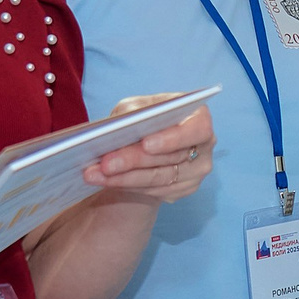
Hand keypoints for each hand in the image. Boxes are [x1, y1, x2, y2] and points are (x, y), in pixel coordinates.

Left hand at [83, 96, 213, 201]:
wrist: (145, 144)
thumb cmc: (143, 119)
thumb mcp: (136, 107)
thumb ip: (134, 112)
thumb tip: (124, 127)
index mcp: (199, 118)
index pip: (197, 130)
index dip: (173, 138)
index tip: (146, 143)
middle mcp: (204, 147)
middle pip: (171, 158)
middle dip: (134, 160)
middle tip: (104, 163)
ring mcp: (196, 172)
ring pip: (159, 179)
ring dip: (124, 178)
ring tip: (94, 173)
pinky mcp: (182, 190)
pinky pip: (154, 192)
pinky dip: (127, 186)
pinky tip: (105, 181)